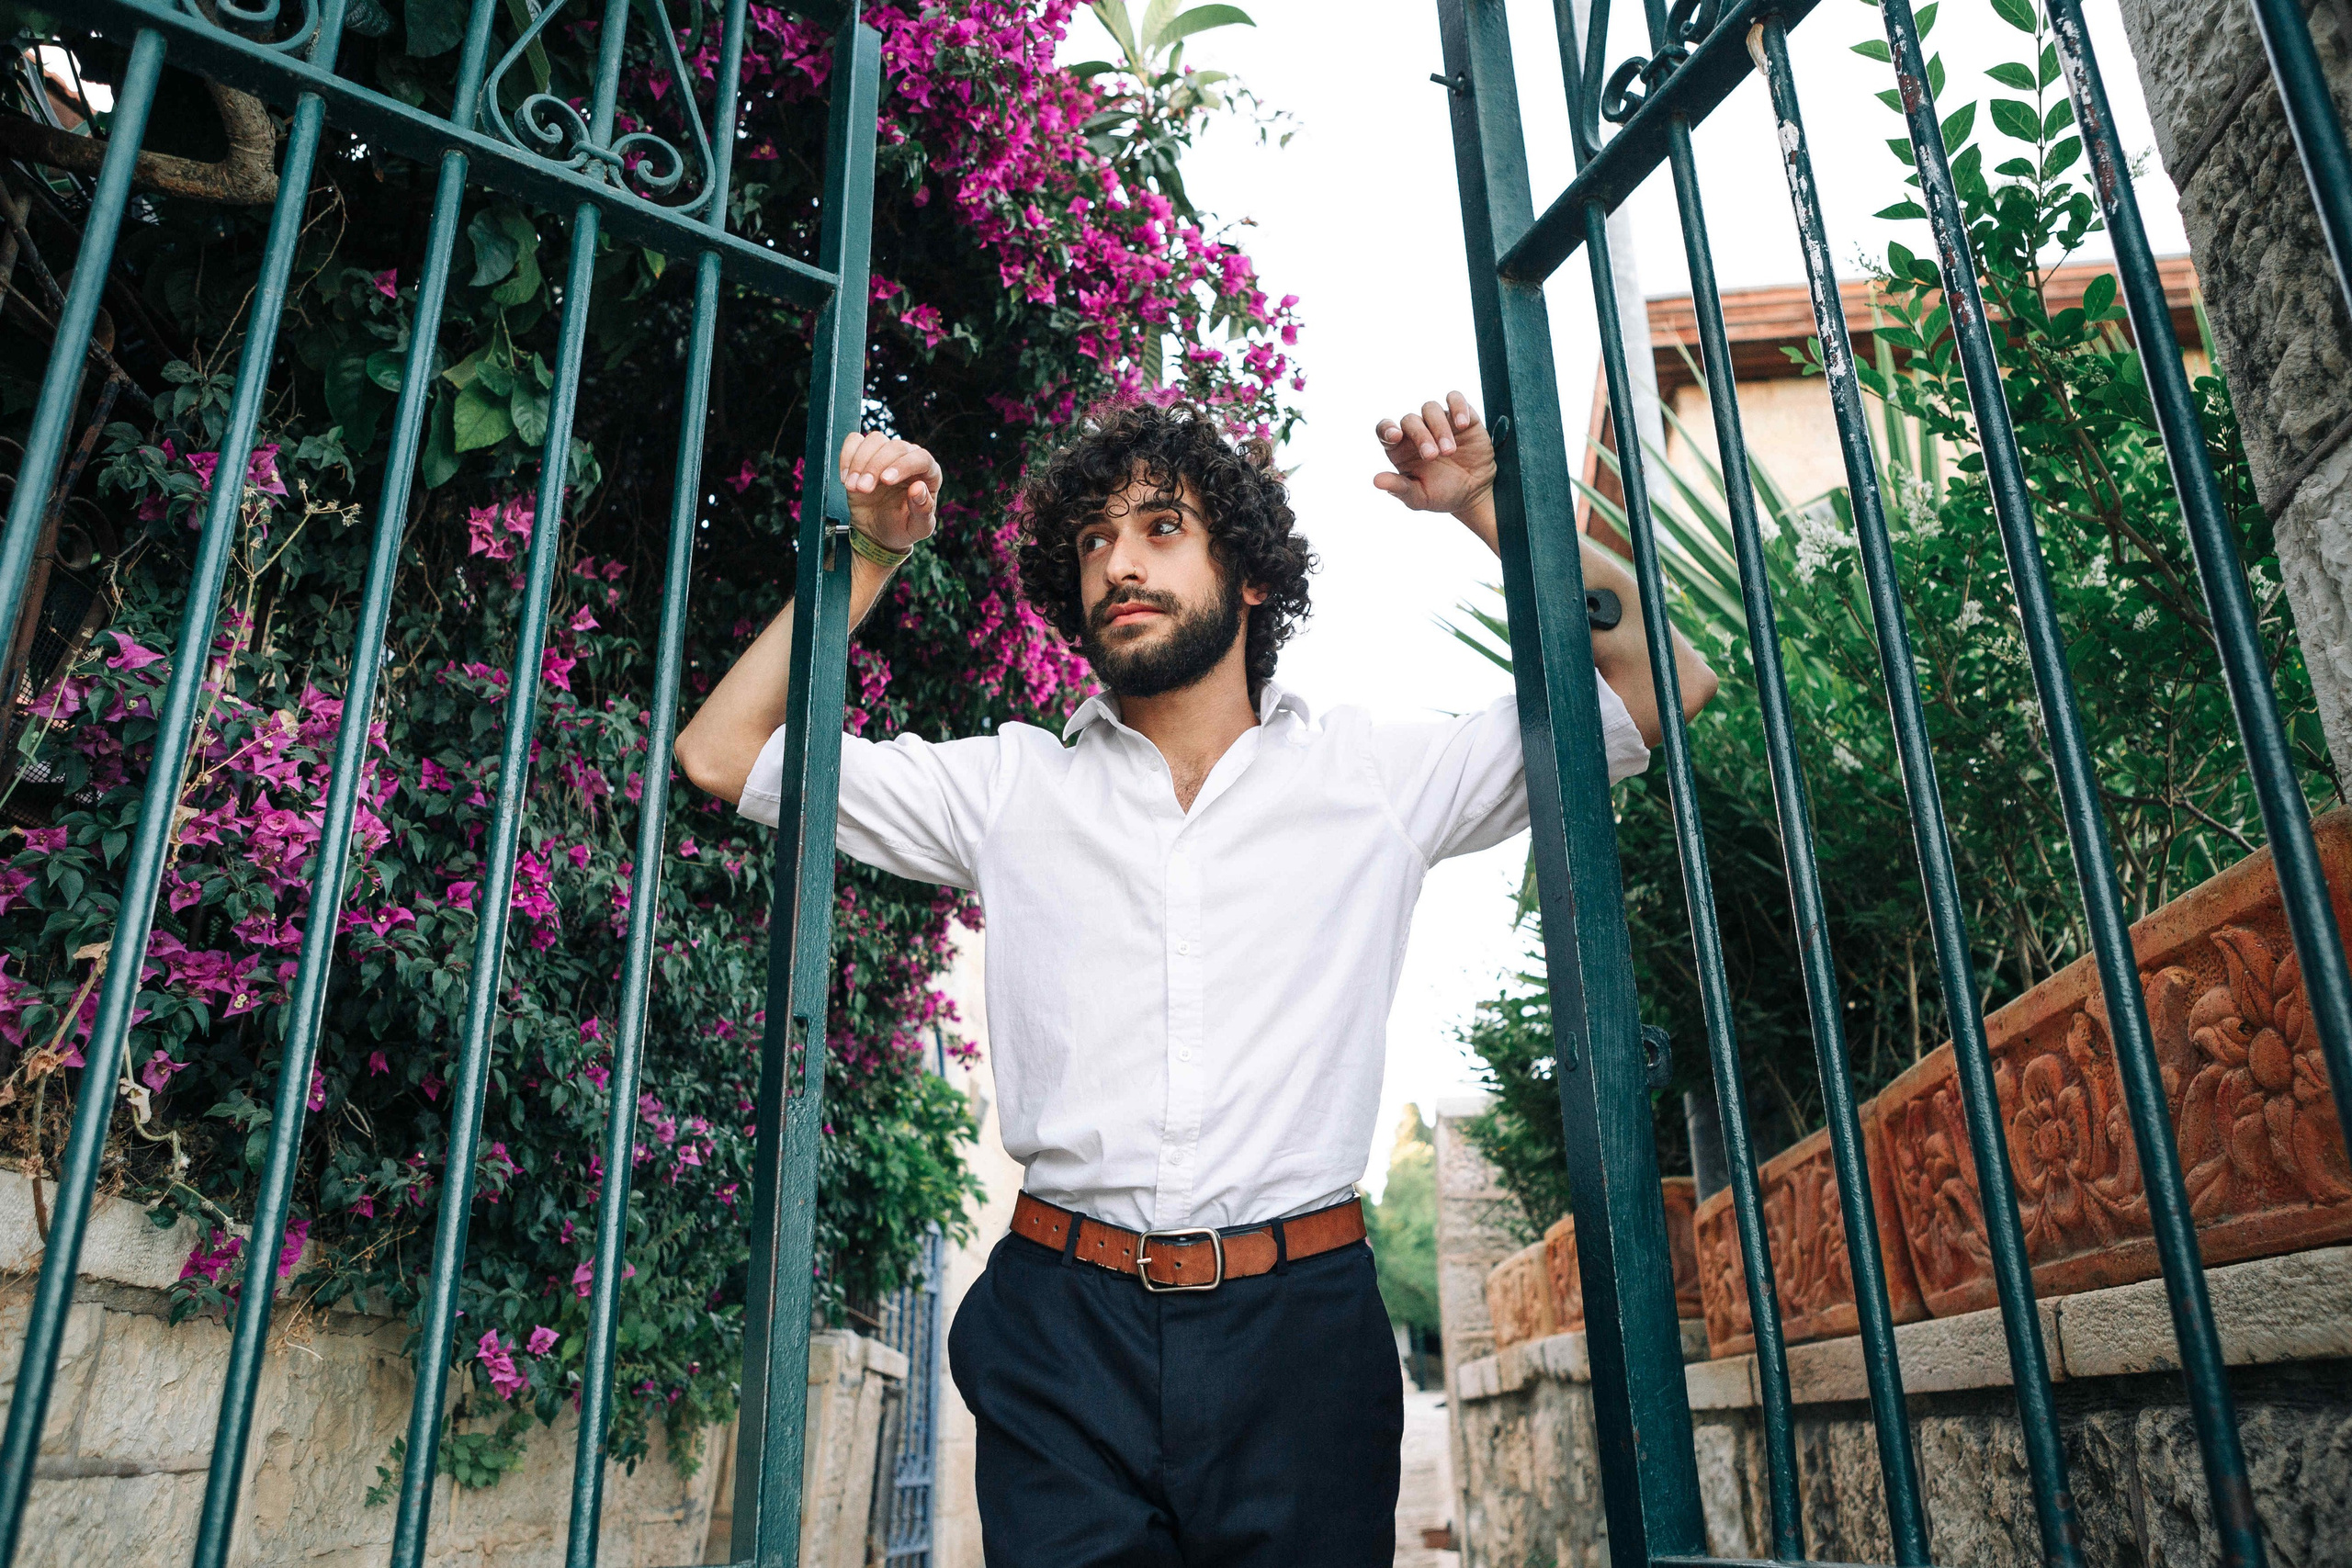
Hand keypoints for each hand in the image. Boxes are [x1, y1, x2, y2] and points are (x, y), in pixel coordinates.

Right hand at [840, 431, 942, 551]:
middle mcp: (909, 459)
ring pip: (874, 440)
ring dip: (860, 462)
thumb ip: (923, 510)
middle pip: (895, 446)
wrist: (878, 533)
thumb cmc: (902, 529)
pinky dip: (847, 456)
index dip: (903, 465)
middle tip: (864, 489)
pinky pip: (855, 441)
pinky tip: (847, 478)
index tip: (886, 481)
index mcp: (929, 474)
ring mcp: (886, 455)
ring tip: (854, 487)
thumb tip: (918, 488)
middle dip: (876, 466)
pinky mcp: (865, 455)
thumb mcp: (918, 528)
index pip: (921, 458)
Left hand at [1372, 391, 1494, 518]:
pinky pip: (1454, 399)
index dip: (1386, 429)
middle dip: (1421, 436)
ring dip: (1439, 428)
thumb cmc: (1441, 494)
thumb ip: (1399, 489)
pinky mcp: (1461, 416)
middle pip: (1410, 420)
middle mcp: (1417, 431)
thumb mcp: (1419, 497)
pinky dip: (1457, 407)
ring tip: (1449, 451)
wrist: (1473, 493)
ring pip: (1430, 408)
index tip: (1395, 436)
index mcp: (1399, 448)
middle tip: (1433, 456)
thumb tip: (1376, 481)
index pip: (1384, 430)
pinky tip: (1462, 424)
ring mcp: (1438, 420)